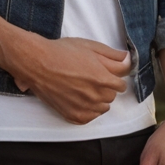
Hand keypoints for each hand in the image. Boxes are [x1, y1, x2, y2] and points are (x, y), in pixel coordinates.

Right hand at [0, 9, 129, 124]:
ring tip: (83, 87)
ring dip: (97, 99)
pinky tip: (78, 98)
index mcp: (103, 78)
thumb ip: (112, 56)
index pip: (121, 85)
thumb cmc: (62, 52)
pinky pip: (90, 117)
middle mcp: (95, 96)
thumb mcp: (90, 46)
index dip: (113, 77)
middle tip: (91, 77)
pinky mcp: (73, 116)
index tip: (105, 73)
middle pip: (112, 96)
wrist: (36, 62)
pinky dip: (88, 110)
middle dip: (105, 87)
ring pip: (102, 108)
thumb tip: (128, 59)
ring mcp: (84, 107)